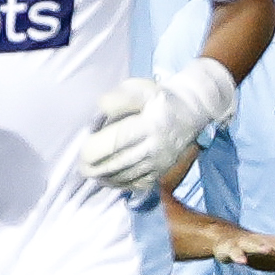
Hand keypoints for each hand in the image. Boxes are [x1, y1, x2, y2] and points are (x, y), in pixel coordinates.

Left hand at [81, 58, 234, 190]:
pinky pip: (139, 183)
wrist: (192, 111)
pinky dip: (121, 184)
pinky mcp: (163, 170)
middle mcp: (154, 147)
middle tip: (82, 167)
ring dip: (105, 178)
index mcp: (148, 125)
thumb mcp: (141, 89)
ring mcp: (160, 162)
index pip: (115, 143)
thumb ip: (119, 98)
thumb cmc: (160, 98)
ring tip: (92, 174)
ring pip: (127, 176)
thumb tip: (100, 109)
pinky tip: (110, 180)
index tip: (83, 148)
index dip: (94, 150)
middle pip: (118, 163)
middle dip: (95, 168)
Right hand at [208, 226, 274, 271]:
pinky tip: (242, 262)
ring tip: (267, 250)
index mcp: (273, 243)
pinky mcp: (230, 249)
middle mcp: (261, 241)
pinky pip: (234, 253)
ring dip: (260, 247)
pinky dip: (238, 256)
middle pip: (273, 246)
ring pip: (253, 245)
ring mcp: (245, 244)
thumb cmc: (257, 250)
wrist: (226, 240)